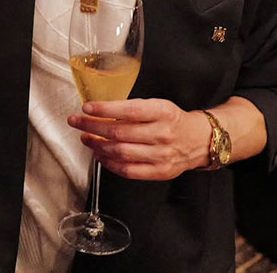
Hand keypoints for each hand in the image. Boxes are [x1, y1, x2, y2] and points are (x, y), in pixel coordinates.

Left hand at [67, 98, 210, 180]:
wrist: (198, 140)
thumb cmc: (172, 119)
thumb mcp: (156, 105)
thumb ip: (132, 108)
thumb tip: (100, 110)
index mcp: (162, 112)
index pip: (128, 111)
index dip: (104, 110)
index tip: (87, 108)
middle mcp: (162, 134)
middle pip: (119, 132)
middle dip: (92, 127)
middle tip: (77, 122)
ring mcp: (162, 155)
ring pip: (121, 152)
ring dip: (97, 146)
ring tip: (86, 139)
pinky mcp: (160, 172)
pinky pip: (129, 170)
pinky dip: (110, 163)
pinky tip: (100, 155)